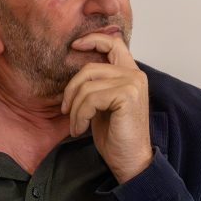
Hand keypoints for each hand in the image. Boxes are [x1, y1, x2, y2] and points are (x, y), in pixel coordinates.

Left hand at [61, 32, 152, 182]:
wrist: (130, 161)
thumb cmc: (115, 135)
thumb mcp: (102, 104)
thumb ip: (97, 84)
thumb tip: (75, 72)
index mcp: (130, 73)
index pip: (113, 42)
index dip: (93, 39)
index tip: (74, 46)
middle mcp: (135, 74)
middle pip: (90, 67)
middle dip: (71, 90)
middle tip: (66, 110)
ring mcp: (132, 83)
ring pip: (87, 85)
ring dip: (74, 108)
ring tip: (76, 126)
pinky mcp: (127, 95)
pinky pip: (90, 98)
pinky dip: (80, 115)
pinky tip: (80, 129)